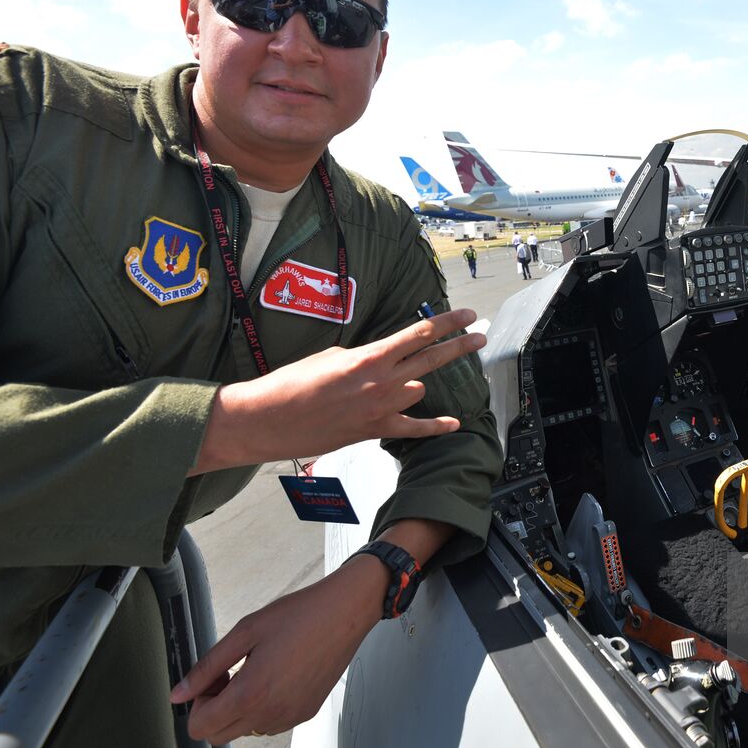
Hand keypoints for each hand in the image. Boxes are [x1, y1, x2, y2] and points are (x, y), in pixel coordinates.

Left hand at [171, 558, 383, 743]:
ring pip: (245, 730)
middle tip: (230, 674)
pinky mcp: (306, 712)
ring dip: (240, 709)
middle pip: (219, 736)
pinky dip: (264, 706)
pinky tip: (277, 674)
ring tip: (257, 671)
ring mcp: (290, 716)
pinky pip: (271, 723)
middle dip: (215, 708)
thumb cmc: (301, 615)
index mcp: (251, 693)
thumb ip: (206, 667)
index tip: (214, 678)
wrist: (346, 611)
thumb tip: (178, 693)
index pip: (200, 728)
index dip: (198, 702)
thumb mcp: (245, 632)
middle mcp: (271, 713)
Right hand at [194, 308, 485, 473]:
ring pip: (418, 391)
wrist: (268, 419)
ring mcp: (380, 409)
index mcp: (369, 357)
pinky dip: (434, 426)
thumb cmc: (292, 382)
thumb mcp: (330, 355)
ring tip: (397, 383)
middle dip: (459, 345)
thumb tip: (383, 362)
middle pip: (431, 359)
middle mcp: (381, 382)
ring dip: (414, 385)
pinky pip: (414, 429)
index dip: (446, 323)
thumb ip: (365, 357)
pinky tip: (454, 422)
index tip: (466, 315)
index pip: (418, 334)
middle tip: (479, 334)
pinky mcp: (373, 432)